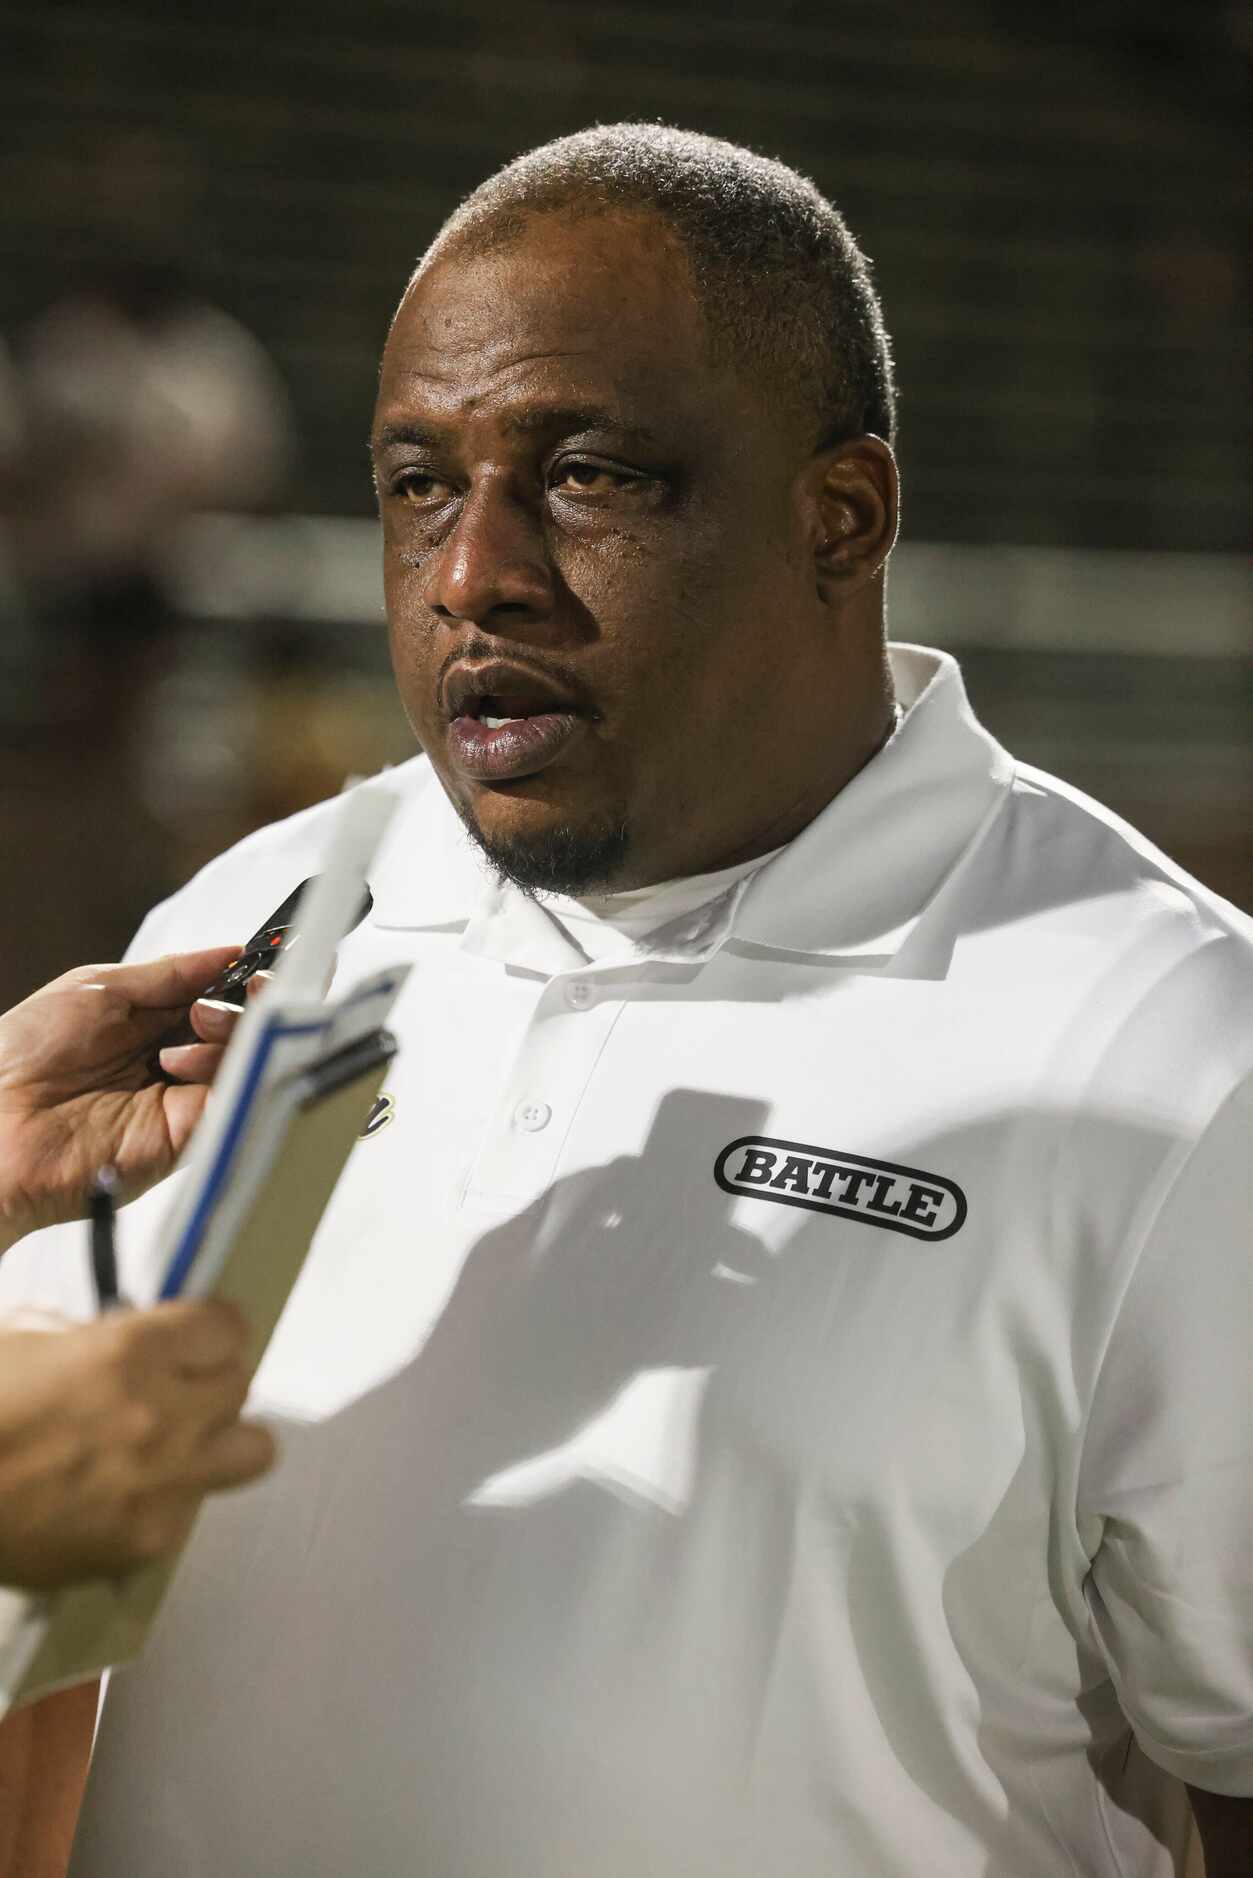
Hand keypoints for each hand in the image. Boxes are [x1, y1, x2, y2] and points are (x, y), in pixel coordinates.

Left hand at [0, 947, 245, 1253]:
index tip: (255, 963)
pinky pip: (233, 1102)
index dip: (241, 981)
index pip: (219, 999)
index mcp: (150, 1026)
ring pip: (247, 1061)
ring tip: (179, 1041)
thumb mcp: (98, 989)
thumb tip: (226, 954)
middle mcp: (171, 1063)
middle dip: (245, 1004)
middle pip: (243, 1029)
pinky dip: (228, 1075)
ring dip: (226, 1037)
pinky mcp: (186, 1137)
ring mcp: (181, 1100)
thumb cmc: (22, 1055)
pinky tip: (185, 1063)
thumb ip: (170, 973)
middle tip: (216, 1001)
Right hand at [0, 1300, 275, 1587]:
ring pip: (251, 1451)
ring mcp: (160, 1482)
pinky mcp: (147, 1540)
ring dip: (217, 1442)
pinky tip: (119, 1499)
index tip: (199, 1338)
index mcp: (128, 1350)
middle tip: (177, 1392)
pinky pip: (192, 1510)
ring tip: (172, 1447)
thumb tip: (141, 1335)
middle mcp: (160, 1413)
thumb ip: (98, 1335)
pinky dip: (166, 1502)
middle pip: (241, 1384)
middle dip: (210, 1383)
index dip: (210, 1332)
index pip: (228, 1327)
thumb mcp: (26, 1340)